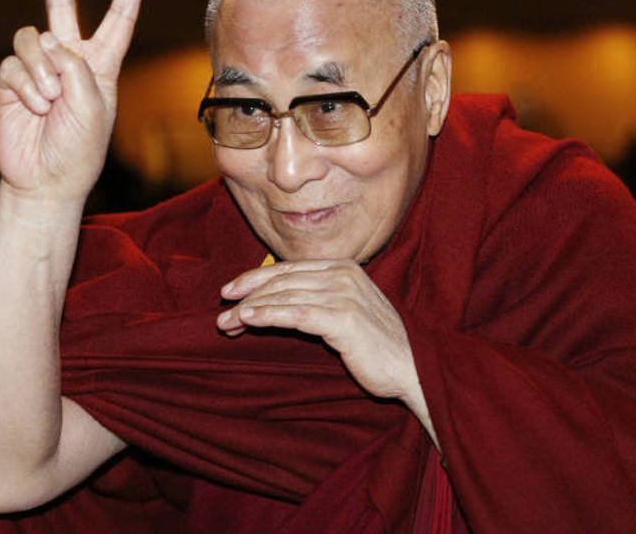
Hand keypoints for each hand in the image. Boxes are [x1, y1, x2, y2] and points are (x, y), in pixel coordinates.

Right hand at [0, 0, 151, 201]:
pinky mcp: (12, 82)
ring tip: (48, 102)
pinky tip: (33, 107)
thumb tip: (50, 43)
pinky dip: (23, 85)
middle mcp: (70, 62)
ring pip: (32, 38)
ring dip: (40, 71)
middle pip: (62, 7)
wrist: (45, 181)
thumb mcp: (93, 108)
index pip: (119, 20)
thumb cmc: (79, 150)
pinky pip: (12, 64)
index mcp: (102, 66)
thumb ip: (76, 68)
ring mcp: (39, 70)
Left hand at [217, 260, 420, 401]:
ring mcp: (344, 294)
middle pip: (283, 279)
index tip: (231, 291)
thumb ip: (317, 300)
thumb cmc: (377, 346)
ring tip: (227, 322)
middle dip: (248, 293)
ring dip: (250, 308)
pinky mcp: (342, 318)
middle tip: (223, 308)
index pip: (289, 269)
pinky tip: (248, 319)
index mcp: (344, 268)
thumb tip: (276, 302)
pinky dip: (268, 314)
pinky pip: (295, 313)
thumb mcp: (346, 313)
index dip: (256, 278)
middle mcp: (343, 275)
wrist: (413, 367)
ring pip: (284, 295)